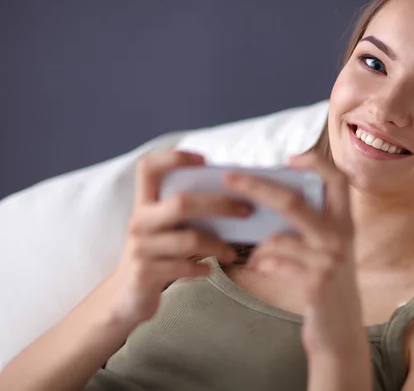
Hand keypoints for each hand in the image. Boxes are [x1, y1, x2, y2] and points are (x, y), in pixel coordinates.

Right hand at [106, 151, 251, 326]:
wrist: (125, 296)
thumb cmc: (158, 253)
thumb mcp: (163, 227)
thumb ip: (185, 210)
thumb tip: (234, 195)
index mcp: (143, 203)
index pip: (148, 167)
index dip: (173, 158)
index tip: (204, 160)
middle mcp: (138, 221)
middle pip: (181, 203)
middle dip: (220, 204)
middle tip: (247, 211)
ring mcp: (140, 248)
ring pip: (189, 239)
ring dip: (218, 245)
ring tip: (233, 252)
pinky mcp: (145, 274)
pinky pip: (184, 266)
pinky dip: (202, 268)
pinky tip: (210, 269)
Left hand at [223, 151, 366, 357]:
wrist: (341, 331)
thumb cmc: (325, 282)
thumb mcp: (326, 248)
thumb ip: (308, 224)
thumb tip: (264, 200)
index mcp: (344, 221)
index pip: (337, 179)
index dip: (315, 163)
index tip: (290, 158)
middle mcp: (341, 236)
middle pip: (294, 201)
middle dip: (256, 187)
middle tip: (229, 178)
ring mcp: (330, 260)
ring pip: (279, 237)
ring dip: (258, 244)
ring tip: (253, 253)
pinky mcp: (316, 283)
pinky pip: (276, 263)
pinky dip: (261, 263)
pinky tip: (259, 268)